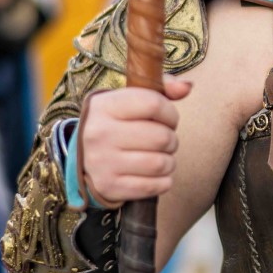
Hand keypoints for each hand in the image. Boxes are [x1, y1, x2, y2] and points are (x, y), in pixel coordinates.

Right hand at [79, 78, 192, 206]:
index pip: (154, 104)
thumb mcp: (131, 99)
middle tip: (165, 140)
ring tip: (161, 156)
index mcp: (105, 106)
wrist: (86, 156)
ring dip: (169, 161)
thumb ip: (163, 88)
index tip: (167, 119)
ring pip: (160, 163)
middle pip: (161, 137)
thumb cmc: (119, 123)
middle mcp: (99, 133)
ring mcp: (102, 162)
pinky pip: (154, 186)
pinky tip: (156, 174)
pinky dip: (164, 181)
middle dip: (171, 139)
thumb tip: (187, 86)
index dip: (170, 113)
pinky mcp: (109, 186)